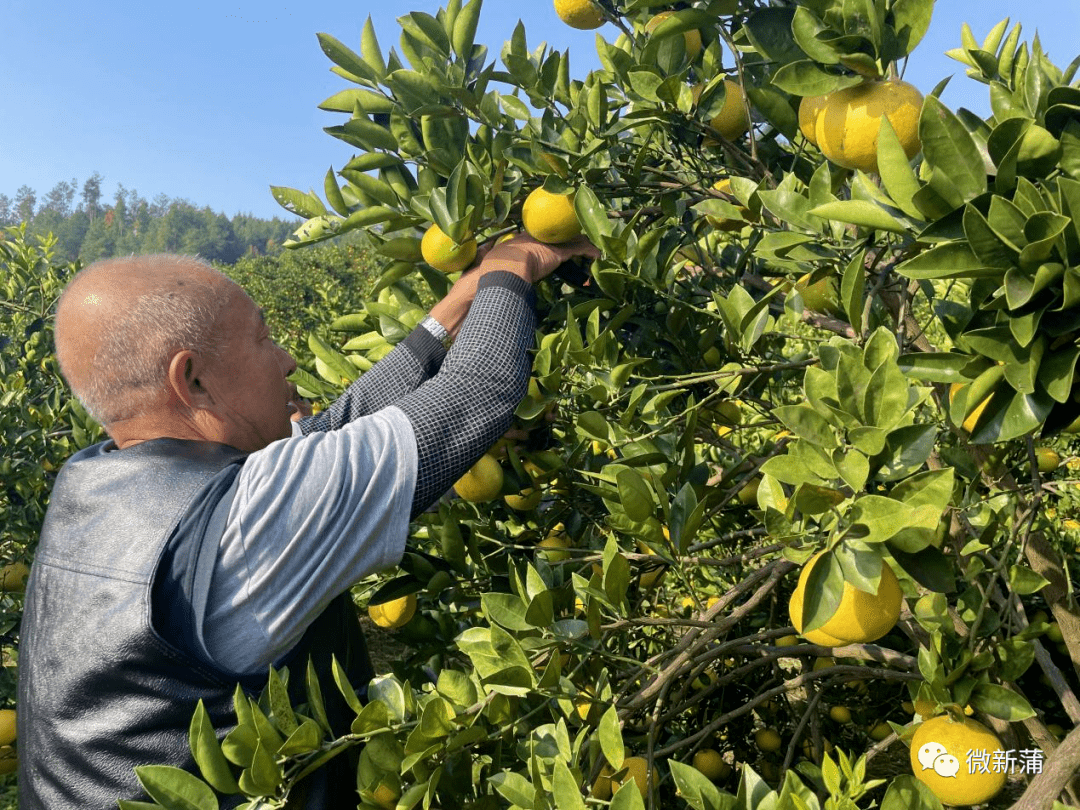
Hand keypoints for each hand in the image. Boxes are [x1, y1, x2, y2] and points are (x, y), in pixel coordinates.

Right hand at [475, 232, 599, 283]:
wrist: (503, 270)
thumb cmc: (494, 271)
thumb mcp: (492, 264)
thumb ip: (491, 263)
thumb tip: (477, 270)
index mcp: (521, 239)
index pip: (540, 236)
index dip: (549, 238)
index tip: (555, 243)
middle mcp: (536, 237)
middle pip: (557, 234)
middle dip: (568, 236)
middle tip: (580, 240)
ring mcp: (548, 243)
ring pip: (570, 238)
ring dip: (582, 242)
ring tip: (592, 247)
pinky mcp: (559, 252)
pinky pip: (580, 249)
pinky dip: (590, 252)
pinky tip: (598, 257)